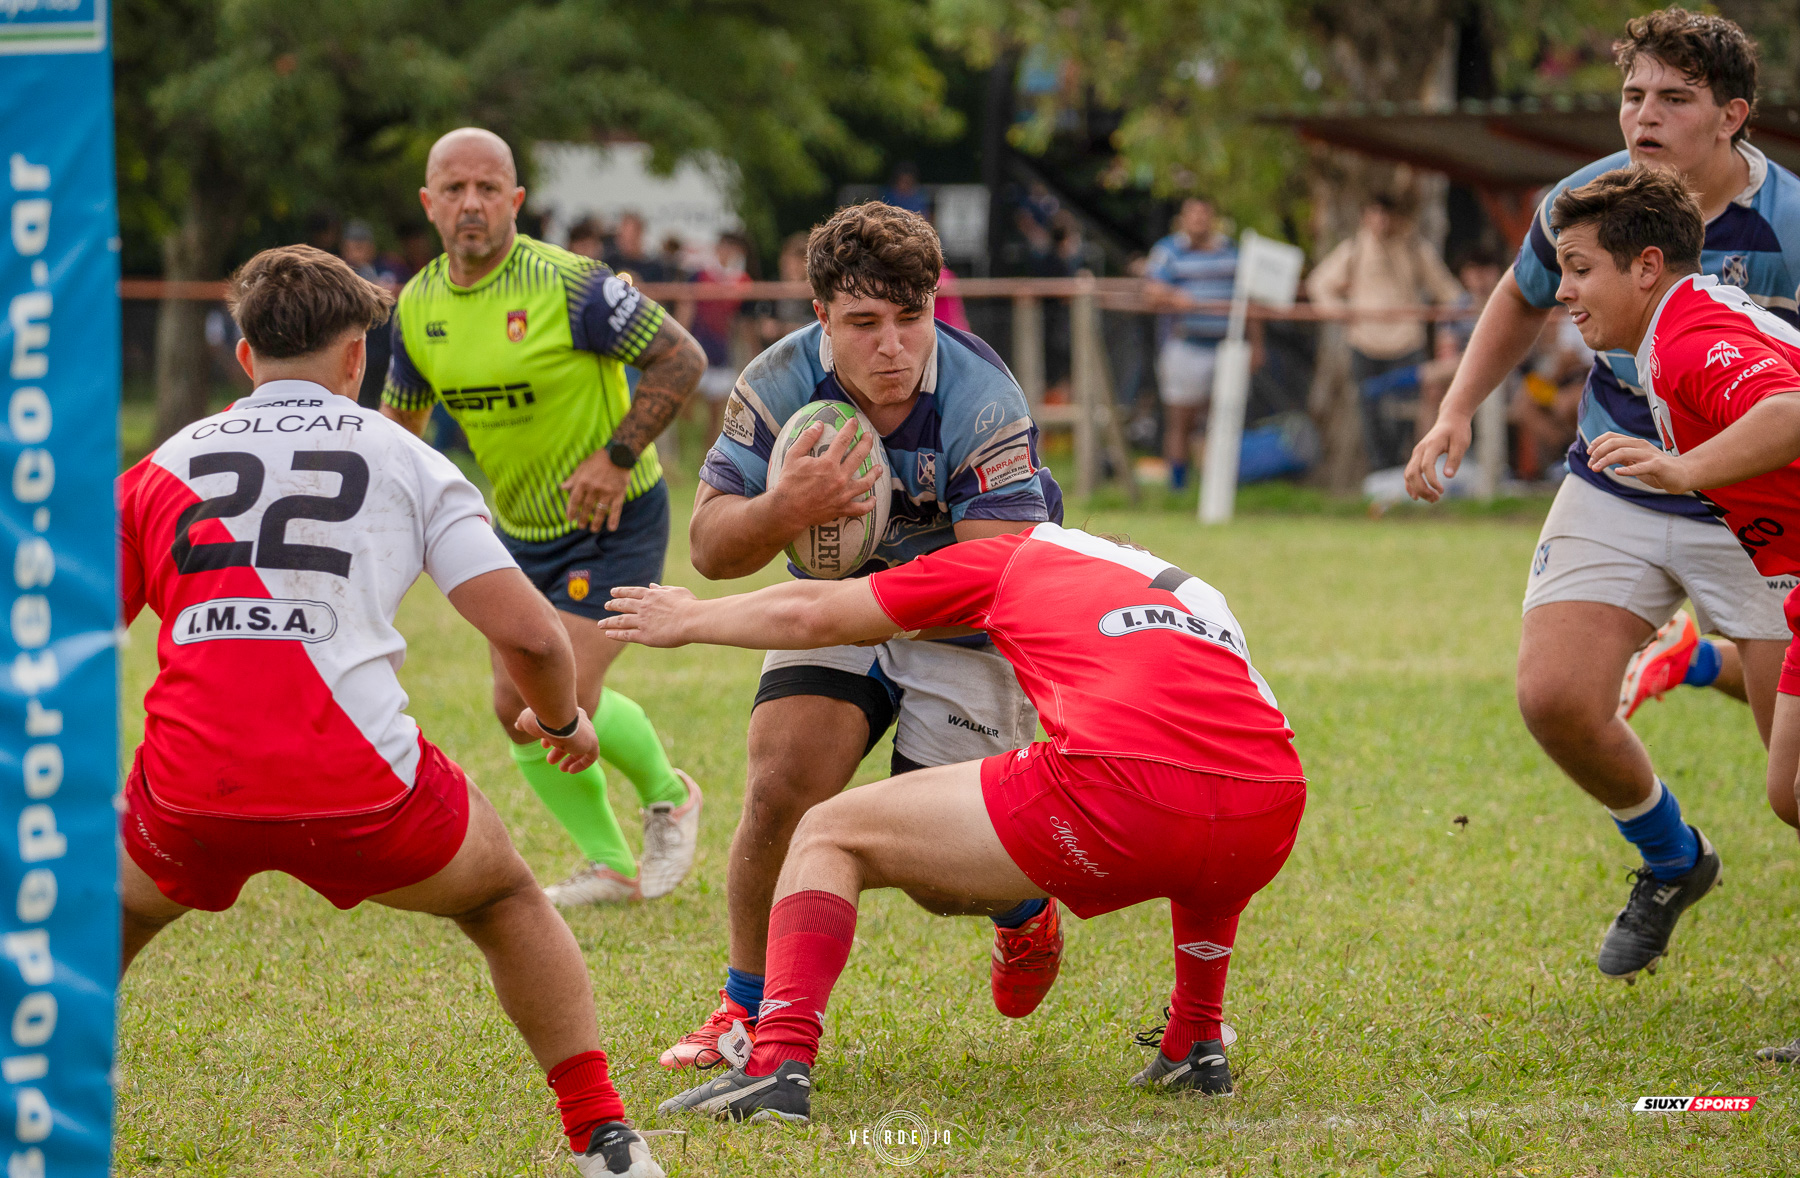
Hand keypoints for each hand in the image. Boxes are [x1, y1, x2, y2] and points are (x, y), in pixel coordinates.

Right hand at [515, 707, 598, 772]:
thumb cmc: (541, 717)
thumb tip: (517, 725)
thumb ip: (524, 723)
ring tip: (561, 769)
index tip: (543, 745)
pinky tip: (571, 771)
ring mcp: (587, 732)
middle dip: (560, 750)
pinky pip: (591, 756)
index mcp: (568, 714)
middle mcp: (580, 722)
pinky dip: (582, 764)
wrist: (555, 717)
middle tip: (550, 761)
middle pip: (573, 738)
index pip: (563, 727)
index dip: (553, 737)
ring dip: (570, 759)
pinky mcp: (592, 742)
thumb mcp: (528, 720)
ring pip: (581, 748)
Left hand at [561, 451, 632, 532]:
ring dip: (595, 522)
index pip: (574, 500)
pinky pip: (615, 509)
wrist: (619, 454)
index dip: (571, 511)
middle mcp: (594, 489)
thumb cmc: (599, 459)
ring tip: (593, 529)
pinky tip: (611, 528)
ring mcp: (607, 492)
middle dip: (583, 518)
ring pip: (600, 511)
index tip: (570, 519)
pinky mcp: (619, 494)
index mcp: (583, 482)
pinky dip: (613, 519)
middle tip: (581, 526)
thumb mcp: (582, 466)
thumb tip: (562, 488)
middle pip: (586, 508)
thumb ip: (573, 479)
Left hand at [599, 583, 698, 646]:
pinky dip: (616, 634)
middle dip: (613, 605)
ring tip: (600, 624)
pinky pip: (626, 634)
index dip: (621, 592)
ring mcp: (642, 621)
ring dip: (609, 622)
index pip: (632, 592)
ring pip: (620, 621)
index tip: (613, 592)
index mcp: (651, 595)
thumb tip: (653, 586)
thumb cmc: (690, 605)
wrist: (692, 620)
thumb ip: (663, 589)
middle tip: (606, 605)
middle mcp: (643, 607)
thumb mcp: (677, 591)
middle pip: (623, 605)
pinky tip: (608, 634)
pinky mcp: (644, 636)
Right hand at [769, 421, 883, 531]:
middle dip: (866, 444)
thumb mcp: (793, 456)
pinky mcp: (842, 509)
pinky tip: (873, 499)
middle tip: (869, 437)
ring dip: (874, 474)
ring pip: (866, 483)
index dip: (850, 428)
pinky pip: (861, 508)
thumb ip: (806, 438)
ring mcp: (843, 494)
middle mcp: (839, 477)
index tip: (855, 421)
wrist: (787, 510)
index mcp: (828, 463)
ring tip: (879, 468)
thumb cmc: (788, 482)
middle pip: (859, 456)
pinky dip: (869, 504)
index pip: (843, 440)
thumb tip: (819, 424)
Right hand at [1404, 414, 1472, 501]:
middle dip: (1422, 489)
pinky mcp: (1416, 457)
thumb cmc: (1458, 431)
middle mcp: (1420, 450)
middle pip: (1413, 473)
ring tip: (1433, 499)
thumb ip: (1454, 459)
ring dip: (1417, 490)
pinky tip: (1417, 497)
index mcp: (1431, 445)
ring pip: (1408, 475)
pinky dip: (1410, 486)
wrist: (1450, 419)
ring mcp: (1416, 454)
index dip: (1432, 480)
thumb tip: (1448, 477)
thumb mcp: (1461, 444)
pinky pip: (1408, 473)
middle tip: (1437, 499)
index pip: (1426, 466)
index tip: (1442, 491)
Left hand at [1586, 431, 1695, 492]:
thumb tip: (1602, 457)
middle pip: (1614, 443)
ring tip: (1595, 469)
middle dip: (1598, 453)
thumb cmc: (1656, 469)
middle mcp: (1641, 446)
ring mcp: (1649, 455)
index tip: (1589, 454)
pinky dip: (1628, 469)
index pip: (1612, 437)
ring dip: (1606, 460)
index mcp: (1635, 443)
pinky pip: (1641, 466)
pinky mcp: (1658, 465)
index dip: (1597, 443)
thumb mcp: (1635, 461)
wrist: (1681, 475)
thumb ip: (1622, 457)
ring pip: (1623, 452)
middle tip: (1590, 465)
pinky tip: (1617, 472)